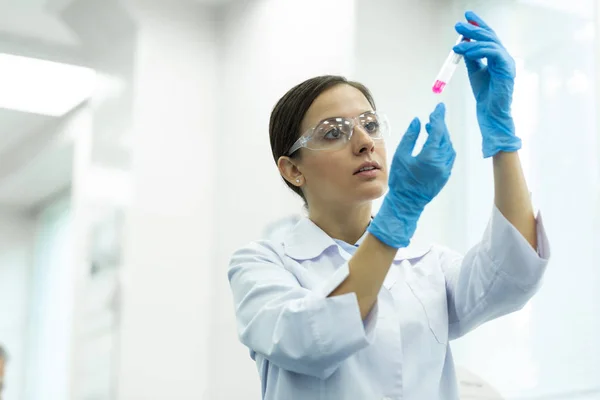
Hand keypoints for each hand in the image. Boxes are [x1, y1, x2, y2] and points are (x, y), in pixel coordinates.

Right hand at [368, 103, 455, 247]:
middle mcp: (442, 162)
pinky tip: (436, 144)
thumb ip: (410, 137)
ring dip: (443, 136)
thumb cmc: (401, 179)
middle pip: (445, 138)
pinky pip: (449, 156)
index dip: (439, 117)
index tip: (439, 107)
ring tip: (432, 129)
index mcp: (430, 156)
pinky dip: (444, 146)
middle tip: (433, 117)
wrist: (407, 202)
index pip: (438, 131)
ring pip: (449, 147)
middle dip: (440, 125)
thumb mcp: (401, 155)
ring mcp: (446, 169)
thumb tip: (418, 121)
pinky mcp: (446, 175)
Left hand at [453, 11, 521, 157]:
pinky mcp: (507, 70)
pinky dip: (478, 51)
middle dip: (473, 29)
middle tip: (458, 25)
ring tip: (457, 42)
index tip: (467, 15)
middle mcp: (504, 57)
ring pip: (490, 43)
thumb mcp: (475, 72)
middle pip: (489, 36)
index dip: (479, 24)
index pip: (488, 36)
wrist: (491, 114)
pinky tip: (466, 52)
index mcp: (497, 56)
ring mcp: (507, 62)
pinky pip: (493, 54)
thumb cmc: (484, 95)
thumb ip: (471, 58)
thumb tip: (462, 45)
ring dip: (472, 40)